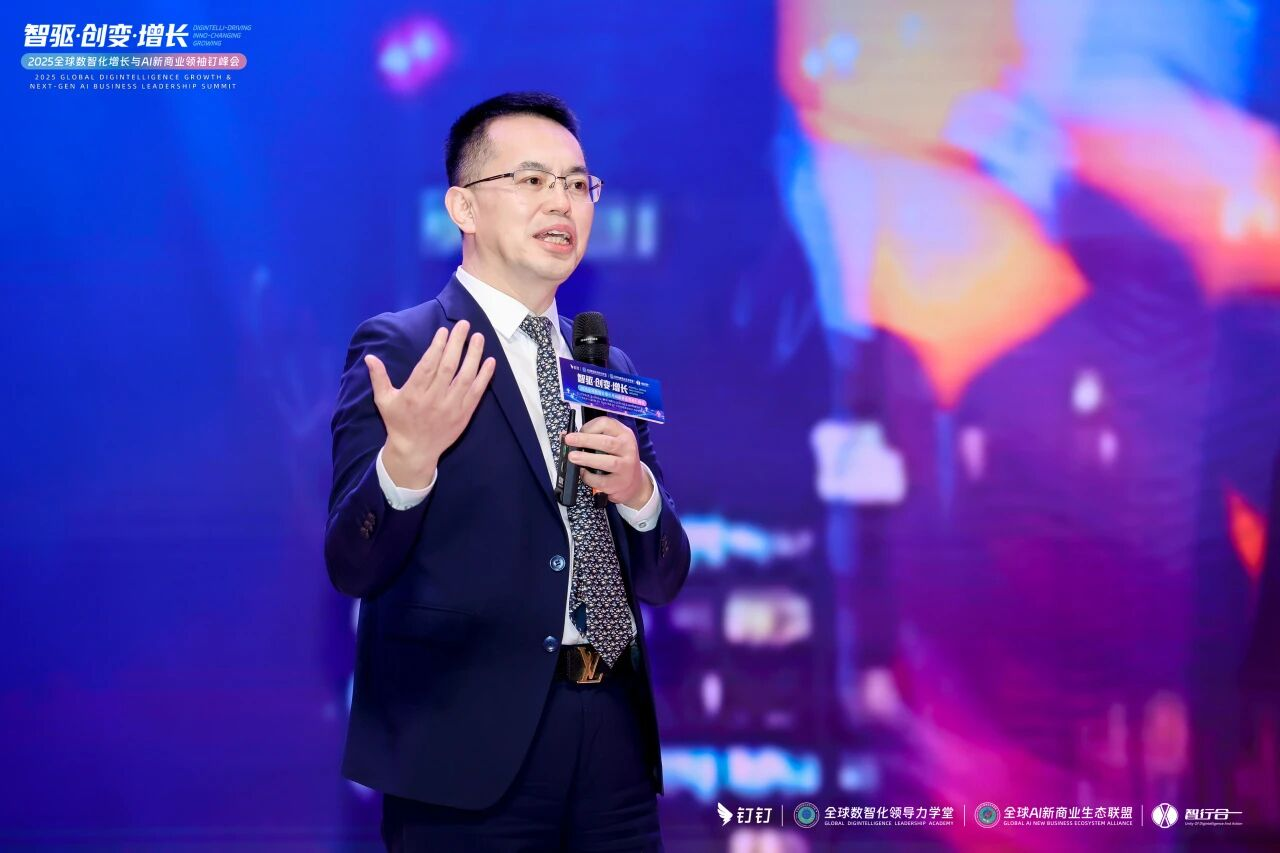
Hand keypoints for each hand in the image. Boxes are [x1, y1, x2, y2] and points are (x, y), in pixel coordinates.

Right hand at [364, 320, 495, 487]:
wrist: (415, 451)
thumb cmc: (398, 423)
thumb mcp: (384, 401)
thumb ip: (379, 378)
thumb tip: (369, 357)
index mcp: (414, 393)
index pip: (428, 366)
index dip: (437, 347)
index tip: (444, 331)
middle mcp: (434, 399)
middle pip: (448, 367)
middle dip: (457, 344)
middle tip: (464, 325)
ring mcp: (451, 407)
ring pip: (465, 377)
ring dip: (474, 356)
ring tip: (479, 338)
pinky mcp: (464, 414)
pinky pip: (476, 393)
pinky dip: (485, 377)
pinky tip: (490, 361)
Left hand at [564, 416, 652, 509]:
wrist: (635, 482)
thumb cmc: (618, 458)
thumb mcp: (612, 442)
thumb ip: (592, 437)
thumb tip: (564, 435)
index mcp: (624, 434)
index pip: (607, 424)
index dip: (589, 426)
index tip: (579, 431)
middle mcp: (628, 448)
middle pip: (606, 442)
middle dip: (585, 440)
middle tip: (569, 440)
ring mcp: (626, 466)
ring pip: (607, 462)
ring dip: (587, 458)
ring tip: (572, 456)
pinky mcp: (619, 482)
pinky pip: (602, 480)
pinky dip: (589, 476)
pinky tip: (582, 472)